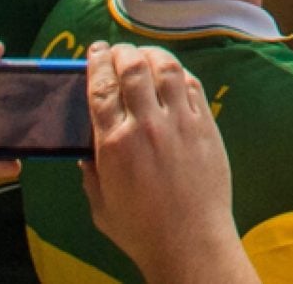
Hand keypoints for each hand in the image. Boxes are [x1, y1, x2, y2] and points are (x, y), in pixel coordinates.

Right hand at [81, 43, 247, 283]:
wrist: (190, 242)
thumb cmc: (142, 229)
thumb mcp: (101, 204)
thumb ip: (91, 172)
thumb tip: (85, 150)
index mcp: (114, 144)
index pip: (101, 88)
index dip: (96, 63)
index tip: (94, 51)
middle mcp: (147, 126)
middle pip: (133, 68)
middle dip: (122, 52)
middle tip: (117, 51)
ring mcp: (180, 124)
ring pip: (166, 68)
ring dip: (152, 55)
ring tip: (144, 55)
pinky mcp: (206, 127)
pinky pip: (193, 86)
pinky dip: (180, 73)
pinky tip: (172, 74)